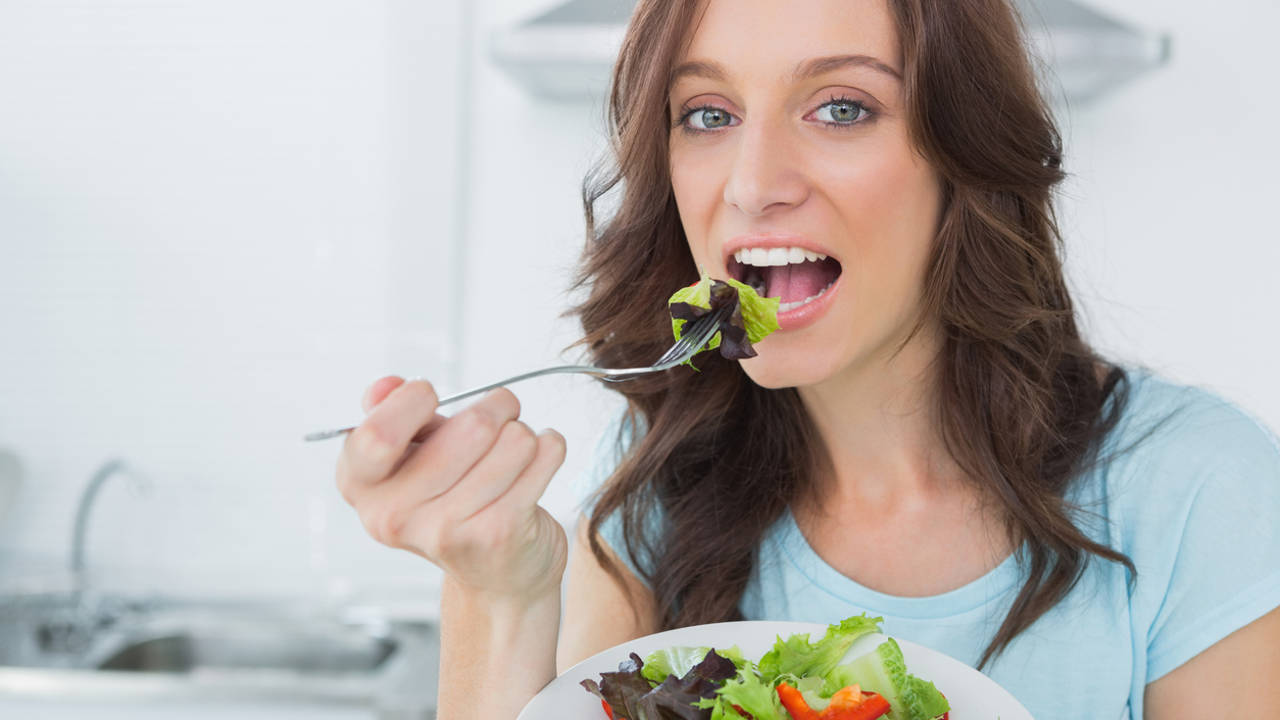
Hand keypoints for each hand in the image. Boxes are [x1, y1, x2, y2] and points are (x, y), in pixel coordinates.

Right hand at [336, 377, 568, 600]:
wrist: (497, 574)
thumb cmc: (453, 501)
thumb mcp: (413, 456)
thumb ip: (392, 413)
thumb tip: (386, 387)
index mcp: (362, 486)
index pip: (377, 435)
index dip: (413, 400)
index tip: (429, 397)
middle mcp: (395, 515)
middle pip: (473, 425)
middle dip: (497, 407)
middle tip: (500, 417)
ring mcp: (447, 529)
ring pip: (516, 438)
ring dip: (523, 433)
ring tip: (513, 454)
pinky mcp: (498, 533)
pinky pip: (545, 455)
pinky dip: (550, 447)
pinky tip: (535, 467)